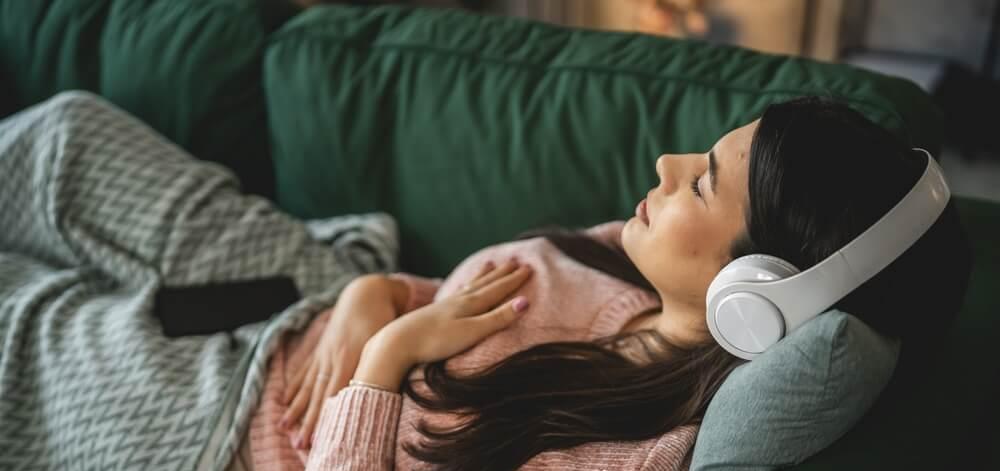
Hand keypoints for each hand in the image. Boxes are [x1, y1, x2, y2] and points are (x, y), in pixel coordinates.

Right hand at [279, 274, 406, 448]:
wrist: (365, 293)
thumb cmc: (381, 317)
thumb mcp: (382, 339)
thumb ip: (375, 364)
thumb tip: (376, 389)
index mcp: (349, 358)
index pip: (335, 394)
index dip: (325, 416)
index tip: (318, 436)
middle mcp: (332, 359)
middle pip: (318, 396)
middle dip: (308, 421)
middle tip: (299, 444)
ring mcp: (323, 354)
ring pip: (307, 386)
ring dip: (296, 408)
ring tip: (283, 427)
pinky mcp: (320, 348)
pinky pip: (304, 370)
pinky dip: (295, 386)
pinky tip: (285, 400)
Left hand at [354, 259, 532, 390]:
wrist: (397, 344)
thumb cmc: (436, 342)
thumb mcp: (472, 332)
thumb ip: (498, 318)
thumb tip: (525, 302)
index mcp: (470, 304)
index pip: (498, 289)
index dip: (514, 280)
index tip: (529, 268)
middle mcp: (458, 300)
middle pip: (485, 283)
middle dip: (502, 274)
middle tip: (516, 261)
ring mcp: (444, 306)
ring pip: (470, 286)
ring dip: (483, 276)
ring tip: (490, 265)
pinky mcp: (432, 314)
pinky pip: (456, 293)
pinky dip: (465, 287)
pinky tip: (462, 289)